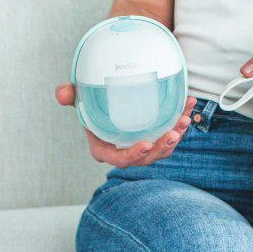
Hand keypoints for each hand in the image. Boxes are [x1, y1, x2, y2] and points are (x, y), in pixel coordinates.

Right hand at [54, 82, 196, 167]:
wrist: (112, 98)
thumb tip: (63, 92)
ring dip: (177, 135)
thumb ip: (70, 96)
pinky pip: (172, 133)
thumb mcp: (80, 98)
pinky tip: (189, 105)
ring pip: (163, 148)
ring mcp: (144, 144)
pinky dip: (182, 122)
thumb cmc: (94, 103)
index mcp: (106, 147)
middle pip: (146, 158)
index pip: (118, 159)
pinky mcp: (158, 135)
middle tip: (173, 133)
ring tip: (185, 119)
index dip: (132, 155)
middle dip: (161, 148)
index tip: (146, 145)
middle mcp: (126, 150)